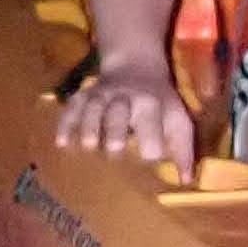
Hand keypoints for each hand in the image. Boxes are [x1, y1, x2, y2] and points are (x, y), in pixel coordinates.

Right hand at [56, 68, 196, 169]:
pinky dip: (65, 123)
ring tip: (88, 145)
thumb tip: (186, 181)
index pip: (152, 119)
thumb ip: (184, 150)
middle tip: (115, 148)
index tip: (150, 157)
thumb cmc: (160, 103)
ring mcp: (102, 94)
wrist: (136, 65)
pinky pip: (71, 106)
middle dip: (116, 128)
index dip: (152, 137)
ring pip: (93, 107)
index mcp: (152, 103)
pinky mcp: (84, 95)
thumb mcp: (178, 120)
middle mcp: (125, 96)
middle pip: (118, 111)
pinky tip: (61, 142)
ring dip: (89, 125)